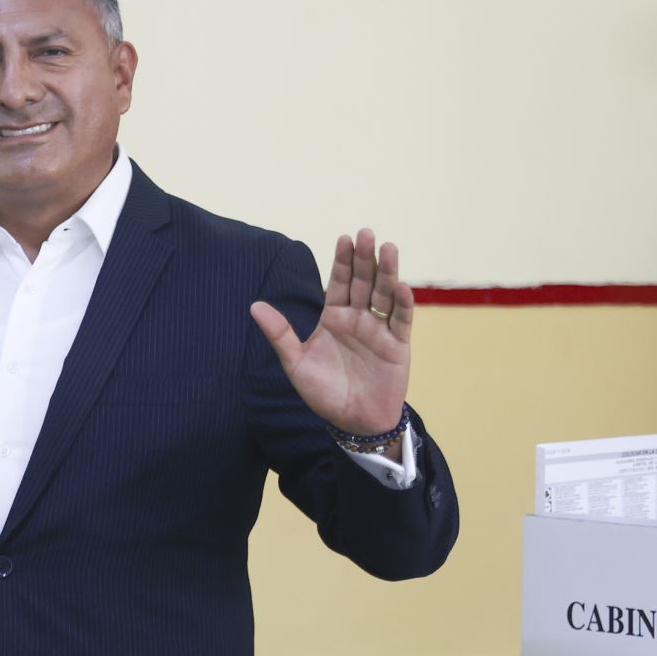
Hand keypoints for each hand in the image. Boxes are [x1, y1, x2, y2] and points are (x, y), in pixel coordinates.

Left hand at [250, 229, 412, 437]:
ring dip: (387, 272)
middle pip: (363, 282)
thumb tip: (254, 305)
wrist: (352, 422)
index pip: (339, 282)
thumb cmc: (323, 393)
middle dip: (365, 258)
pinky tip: (401, 285)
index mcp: (333, 318)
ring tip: (388, 248)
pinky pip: (400, 320)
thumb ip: (279, 334)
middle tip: (367, 233)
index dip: (342, 261)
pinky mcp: (397, 345)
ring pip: (384, 295)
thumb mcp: (296, 363)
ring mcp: (379, 330)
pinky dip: (402, 303)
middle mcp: (358, 319)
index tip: (344, 238)